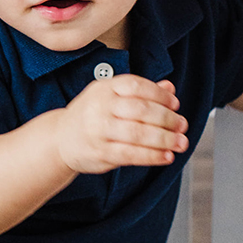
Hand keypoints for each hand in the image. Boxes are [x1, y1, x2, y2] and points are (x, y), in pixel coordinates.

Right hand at [56, 75, 188, 174]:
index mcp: (105, 88)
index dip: (159, 95)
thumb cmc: (91, 115)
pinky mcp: (100, 152)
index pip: (136, 86)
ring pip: (138, 134)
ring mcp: (99, 130)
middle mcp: (100, 107)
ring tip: (180, 142)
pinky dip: (152, 156)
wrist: (60, 139)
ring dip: (164, 139)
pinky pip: (130, 154)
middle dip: (167, 119)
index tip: (175, 104)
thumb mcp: (111, 97)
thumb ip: (140, 92)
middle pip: (141, 110)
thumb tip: (169, 87)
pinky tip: (166, 156)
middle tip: (182, 125)